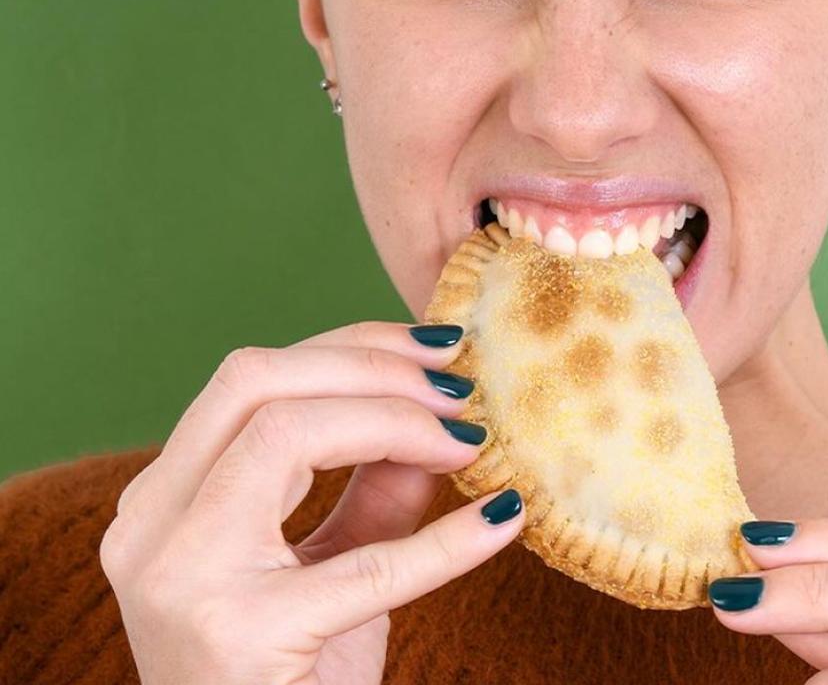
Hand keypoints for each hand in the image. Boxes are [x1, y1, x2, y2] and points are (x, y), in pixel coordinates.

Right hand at [99, 320, 524, 684]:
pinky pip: (364, 563)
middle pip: (255, 382)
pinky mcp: (240, 639)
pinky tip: (502, 517)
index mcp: (165, 500)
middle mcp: (152, 528)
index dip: (354, 348)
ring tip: (470, 442)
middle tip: (458, 385)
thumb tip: (440, 408)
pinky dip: (445, 537)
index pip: (252, 379)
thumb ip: (375, 485)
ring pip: (282, 432)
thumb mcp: (331, 565)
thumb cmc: (289, 679)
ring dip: (396, 421)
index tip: (438, 352)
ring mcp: (183, 579)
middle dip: (372, 366)